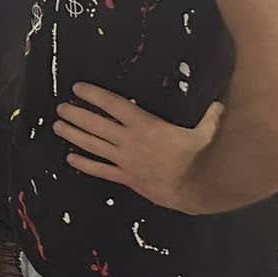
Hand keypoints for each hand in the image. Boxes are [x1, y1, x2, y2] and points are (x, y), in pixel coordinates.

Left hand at [56, 83, 222, 211]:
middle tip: (60, 107)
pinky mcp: (126, 178)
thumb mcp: (206, 130)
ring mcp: (125, 160)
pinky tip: (70, 159)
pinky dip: (85, 164)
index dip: (94, 95)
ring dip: (73, 135)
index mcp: (145, 124)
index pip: (113, 105)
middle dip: (76, 114)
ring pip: (93, 145)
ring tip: (58, 126)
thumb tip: (220, 104)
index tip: (78, 88)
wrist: (196, 188)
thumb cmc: (201, 156)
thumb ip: (210, 116)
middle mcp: (129, 140)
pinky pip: (101, 171)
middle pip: (95, 124)